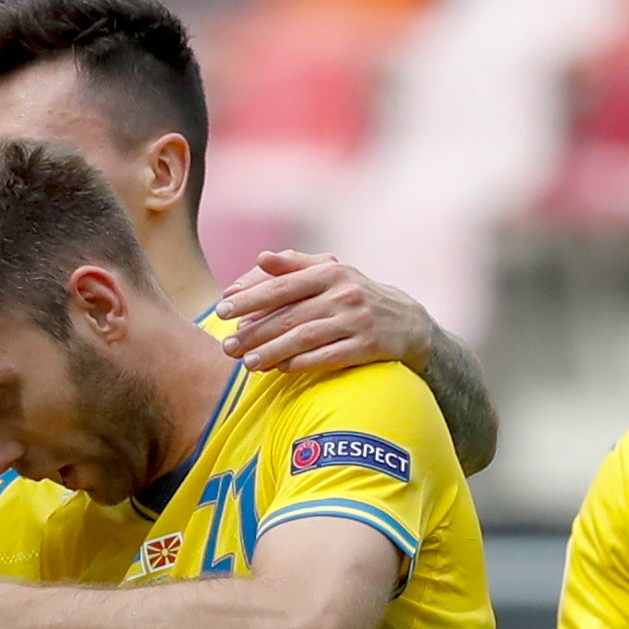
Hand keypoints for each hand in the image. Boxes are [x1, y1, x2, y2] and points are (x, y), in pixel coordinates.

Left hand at [216, 250, 437, 376]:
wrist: (407, 323)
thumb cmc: (356, 297)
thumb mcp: (331, 274)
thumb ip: (294, 266)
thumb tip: (260, 258)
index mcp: (331, 272)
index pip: (282, 286)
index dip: (250, 298)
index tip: (221, 309)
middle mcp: (345, 293)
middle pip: (290, 316)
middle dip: (254, 332)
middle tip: (227, 345)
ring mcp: (358, 321)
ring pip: (305, 339)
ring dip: (272, 352)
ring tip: (247, 363)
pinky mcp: (368, 347)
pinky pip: (328, 357)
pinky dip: (302, 364)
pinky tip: (280, 369)